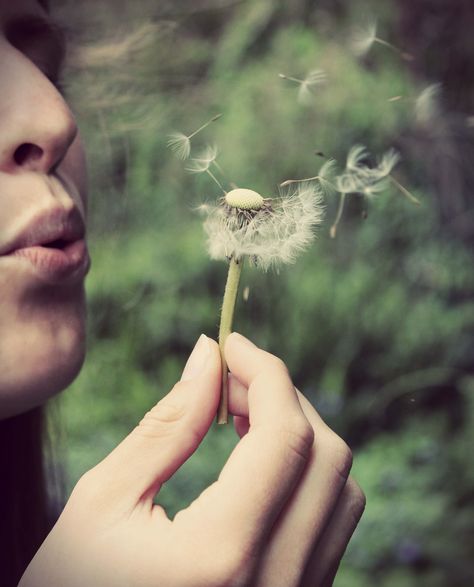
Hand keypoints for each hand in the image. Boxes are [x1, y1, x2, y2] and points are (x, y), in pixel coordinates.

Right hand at [19, 333, 364, 586]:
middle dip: (283, 397)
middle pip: (326, 456)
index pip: (284, 434)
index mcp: (221, 556)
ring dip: (300, 435)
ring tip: (244, 417)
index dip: (264, 372)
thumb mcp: (104, 502)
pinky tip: (258, 461)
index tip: (233, 344)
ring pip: (341, 491)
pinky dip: (304, 475)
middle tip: (231, 380)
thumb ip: (168, 423)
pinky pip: (330, 524)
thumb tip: (209, 356)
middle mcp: (276, 585)